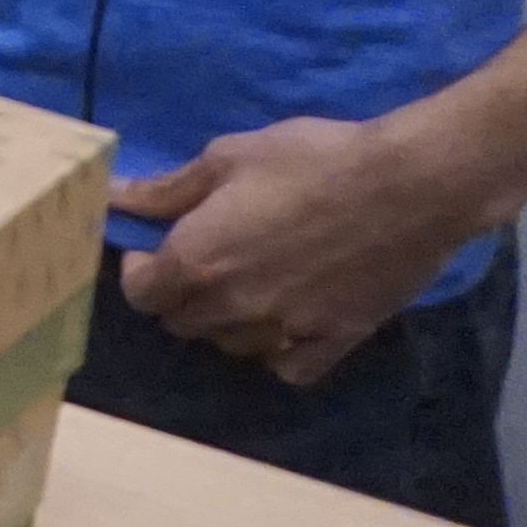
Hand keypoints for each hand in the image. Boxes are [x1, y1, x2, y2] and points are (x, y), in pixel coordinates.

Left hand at [112, 116, 490, 381]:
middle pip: (182, 323)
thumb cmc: (313, 160)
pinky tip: (286, 324)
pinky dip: (280, 354)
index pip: (141, 295)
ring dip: (227, 324)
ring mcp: (287, 329)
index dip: (140, 273)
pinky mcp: (337, 340)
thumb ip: (167, 189)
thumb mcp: (228, 157)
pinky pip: (290, 369)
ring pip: (232, 347)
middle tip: (202, 264)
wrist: (411, 185)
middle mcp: (235, 306)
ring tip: (245, 288)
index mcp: (199, 260)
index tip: (155, 252)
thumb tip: (115, 200)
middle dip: (180, 296)